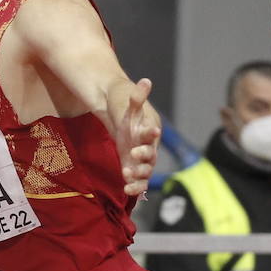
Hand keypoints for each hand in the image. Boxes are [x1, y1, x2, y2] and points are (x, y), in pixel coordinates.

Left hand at [115, 78, 160, 197]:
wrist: (118, 120)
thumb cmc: (125, 110)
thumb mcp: (129, 103)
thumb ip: (137, 96)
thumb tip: (146, 81)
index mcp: (149, 130)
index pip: (152, 132)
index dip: (151, 132)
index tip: (151, 131)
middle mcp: (148, 146)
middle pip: (150, 154)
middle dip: (144, 155)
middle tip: (133, 153)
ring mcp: (142, 160)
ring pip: (146, 171)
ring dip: (139, 174)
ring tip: (127, 173)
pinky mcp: (134, 169)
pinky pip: (138, 182)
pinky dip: (135, 187)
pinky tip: (127, 190)